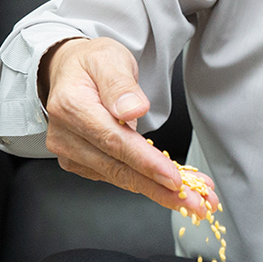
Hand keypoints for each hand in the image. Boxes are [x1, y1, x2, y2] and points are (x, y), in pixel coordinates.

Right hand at [41, 37, 215, 216]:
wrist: (70, 71)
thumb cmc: (91, 64)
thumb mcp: (110, 59)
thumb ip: (120, 84)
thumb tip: (132, 109)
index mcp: (71, 106)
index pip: (114, 141)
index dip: (146, 163)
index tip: (174, 178)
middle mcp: (66, 135)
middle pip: (118, 168)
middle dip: (160, 189)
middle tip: (196, 202)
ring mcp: (70, 152)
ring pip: (120, 178)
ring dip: (158, 191)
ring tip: (193, 197)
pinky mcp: (80, 163)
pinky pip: (116, 176)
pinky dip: (146, 184)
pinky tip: (170, 187)